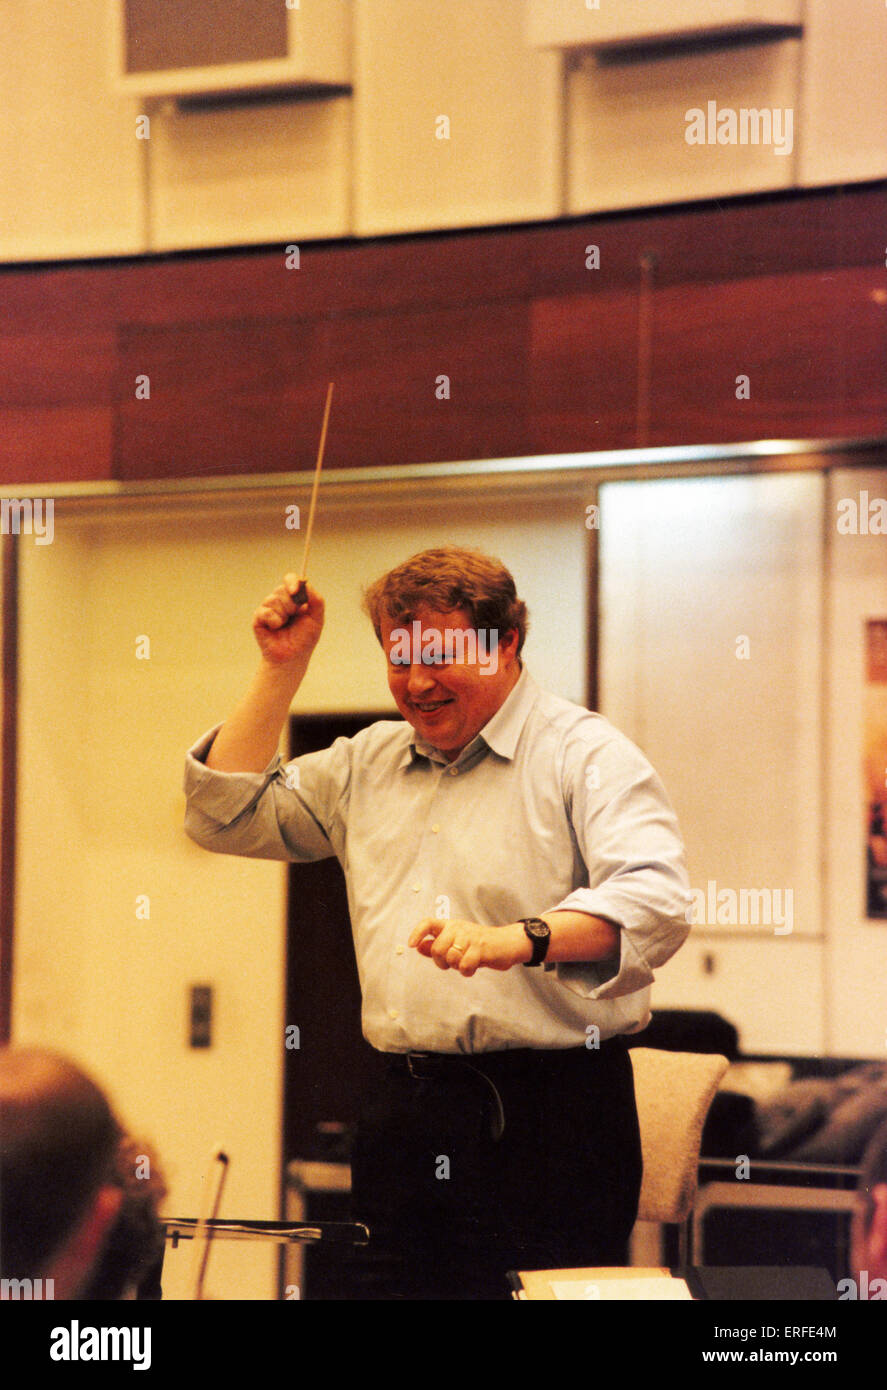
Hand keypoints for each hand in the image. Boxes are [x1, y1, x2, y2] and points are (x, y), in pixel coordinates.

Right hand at [252, 575, 324, 666]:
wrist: (292, 657)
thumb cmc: (304, 639)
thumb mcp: (317, 618)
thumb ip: (316, 600)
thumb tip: (306, 584)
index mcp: (294, 598)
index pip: (291, 580)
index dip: (292, 582)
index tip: (295, 591)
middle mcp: (280, 600)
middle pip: (282, 589)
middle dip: (291, 605)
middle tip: (294, 618)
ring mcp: (268, 608)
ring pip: (273, 600)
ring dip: (283, 615)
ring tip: (284, 626)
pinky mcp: (258, 617)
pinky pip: (265, 611)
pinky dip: (274, 621)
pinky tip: (276, 628)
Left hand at [408, 918, 530, 975]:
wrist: (507, 943)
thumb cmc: (480, 945)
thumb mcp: (458, 942)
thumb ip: (438, 945)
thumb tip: (419, 946)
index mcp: (451, 925)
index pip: (428, 923)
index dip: (417, 933)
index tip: (411, 945)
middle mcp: (458, 928)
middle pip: (437, 948)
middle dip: (442, 962)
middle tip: (453, 963)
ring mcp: (469, 937)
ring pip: (450, 957)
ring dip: (456, 966)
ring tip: (466, 962)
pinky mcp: (480, 948)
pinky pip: (464, 966)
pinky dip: (467, 971)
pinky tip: (473, 967)